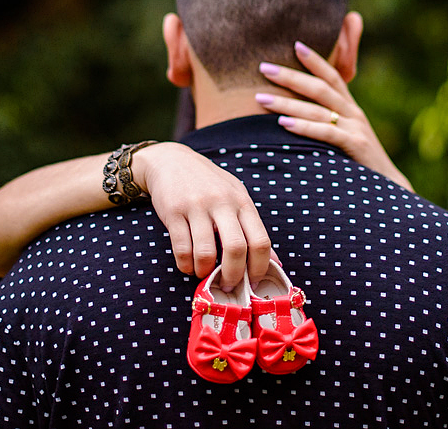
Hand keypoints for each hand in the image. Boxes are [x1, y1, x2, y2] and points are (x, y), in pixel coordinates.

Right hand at [132, 143, 273, 290]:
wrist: (172, 161)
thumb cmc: (209, 184)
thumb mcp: (236, 198)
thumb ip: (253, 229)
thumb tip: (275, 263)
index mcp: (242, 202)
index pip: (260, 240)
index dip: (260, 268)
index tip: (252, 282)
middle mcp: (222, 203)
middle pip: (236, 248)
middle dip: (232, 275)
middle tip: (227, 286)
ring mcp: (197, 206)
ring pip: (205, 252)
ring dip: (204, 271)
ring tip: (203, 272)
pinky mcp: (173, 211)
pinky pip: (181, 249)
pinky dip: (185, 265)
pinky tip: (188, 265)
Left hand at [256, 40, 413, 190]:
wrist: (388, 190)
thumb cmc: (359, 162)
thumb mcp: (347, 135)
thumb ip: (328, 120)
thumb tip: (297, 112)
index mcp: (351, 107)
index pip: (333, 75)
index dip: (315, 59)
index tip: (295, 44)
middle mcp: (353, 113)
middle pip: (319, 87)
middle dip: (290, 76)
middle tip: (263, 67)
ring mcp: (355, 128)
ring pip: (317, 109)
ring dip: (286, 102)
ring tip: (260, 98)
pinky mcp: (354, 146)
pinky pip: (326, 133)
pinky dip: (304, 127)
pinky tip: (283, 124)